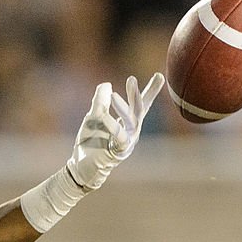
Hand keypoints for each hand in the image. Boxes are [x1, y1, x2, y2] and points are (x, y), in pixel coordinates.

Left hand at [67, 72, 164, 190]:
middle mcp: (130, 130)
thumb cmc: (90, 142)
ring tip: (112, 96)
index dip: (150, 91)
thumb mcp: (92, 118)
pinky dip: (112, 126)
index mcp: (126, 121)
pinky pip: (119, 137)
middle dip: (137, 95)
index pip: (139, 104)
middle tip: (132, 80)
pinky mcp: (119, 151)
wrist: (81, 167)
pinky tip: (104, 117)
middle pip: (138, 110)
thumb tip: (106, 84)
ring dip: (122, 107)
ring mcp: (127, 141)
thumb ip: (99, 102)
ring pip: (130, 121)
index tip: (160, 75)